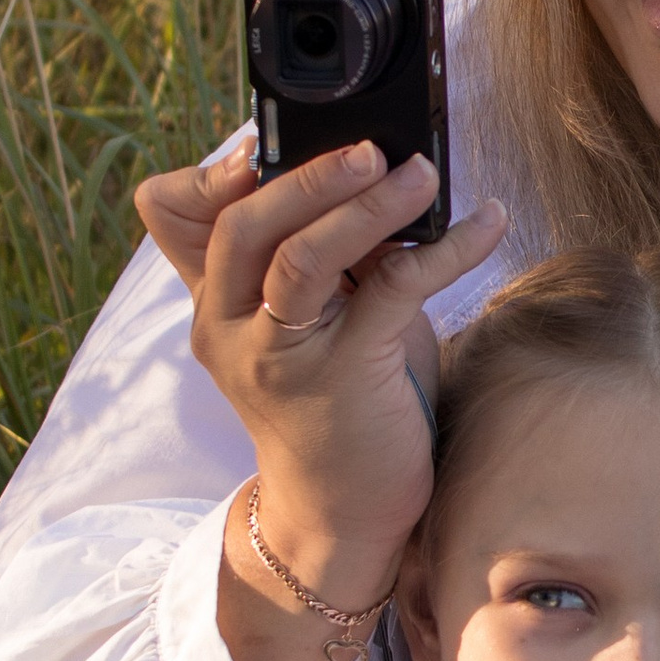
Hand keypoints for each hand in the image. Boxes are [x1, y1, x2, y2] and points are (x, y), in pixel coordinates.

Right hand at [135, 142, 507, 610]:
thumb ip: (331, 258)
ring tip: (420, 172)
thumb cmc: (342, 406)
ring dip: (366, 205)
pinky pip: (391, 293)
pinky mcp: (343, 378)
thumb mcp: (320, 321)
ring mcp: (280, 356)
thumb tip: (387, 176)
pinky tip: (485, 225)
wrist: (343, 516)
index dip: (211, 171)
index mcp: (217, 304)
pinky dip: (445, 250)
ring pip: (302, 257)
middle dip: (305, 176)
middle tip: (367, 148)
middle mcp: (231, 328)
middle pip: (242, 225)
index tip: (264, 143)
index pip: (174, 214)